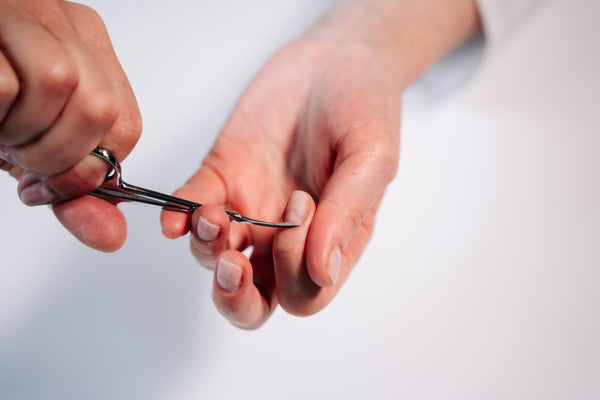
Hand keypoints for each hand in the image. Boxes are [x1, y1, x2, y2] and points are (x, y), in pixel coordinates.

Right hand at [0, 1, 141, 250]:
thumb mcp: (33, 146)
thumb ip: (71, 190)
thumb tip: (110, 238)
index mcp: (89, 51)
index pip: (126, 124)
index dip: (92, 169)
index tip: (51, 184)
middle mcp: (65, 24)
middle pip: (101, 106)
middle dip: (58, 157)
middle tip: (20, 158)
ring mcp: (26, 13)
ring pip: (60, 84)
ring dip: (24, 134)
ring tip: (1, 133)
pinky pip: (6, 82)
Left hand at [161, 34, 400, 327]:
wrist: (332, 60)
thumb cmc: (364, 108)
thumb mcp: (370, 158)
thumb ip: (347, 214)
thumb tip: (322, 272)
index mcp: (330, 241)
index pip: (303, 293)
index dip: (293, 271)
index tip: (302, 210)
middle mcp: (286, 236)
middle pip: (253, 298)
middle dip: (235, 296)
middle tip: (232, 266)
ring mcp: (250, 208)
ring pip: (214, 258)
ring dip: (207, 248)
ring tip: (214, 215)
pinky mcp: (221, 176)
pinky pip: (191, 207)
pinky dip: (178, 215)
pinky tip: (176, 214)